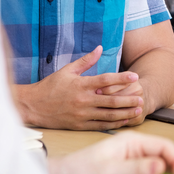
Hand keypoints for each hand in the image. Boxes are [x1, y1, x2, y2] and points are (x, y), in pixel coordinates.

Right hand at [14, 46, 144, 129]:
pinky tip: (124, 121)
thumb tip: (100, 48)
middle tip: (141, 98)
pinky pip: (100, 125)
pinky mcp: (79, 125)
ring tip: (138, 110)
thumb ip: (85, 61)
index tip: (135, 76)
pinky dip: (114, 124)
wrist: (32, 106)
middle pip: (110, 101)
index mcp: (81, 85)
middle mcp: (83, 100)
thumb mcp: (67, 70)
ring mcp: (81, 114)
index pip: (105, 80)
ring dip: (125, 113)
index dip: (121, 78)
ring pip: (108, 115)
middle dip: (128, 99)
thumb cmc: (50, 87)